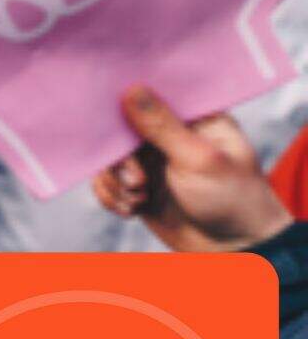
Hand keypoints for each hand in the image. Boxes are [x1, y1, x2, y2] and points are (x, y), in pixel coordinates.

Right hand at [92, 86, 291, 251]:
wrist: (232, 249)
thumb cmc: (231, 199)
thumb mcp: (198, 159)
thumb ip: (162, 126)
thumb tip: (132, 89)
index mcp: (193, 117)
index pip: (151, 95)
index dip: (125, 104)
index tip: (112, 123)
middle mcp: (169, 135)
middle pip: (120, 130)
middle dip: (120, 160)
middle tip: (136, 182)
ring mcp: (152, 161)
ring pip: (109, 159)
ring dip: (114, 182)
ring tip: (137, 199)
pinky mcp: (138, 187)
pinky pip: (106, 183)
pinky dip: (111, 197)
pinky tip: (131, 210)